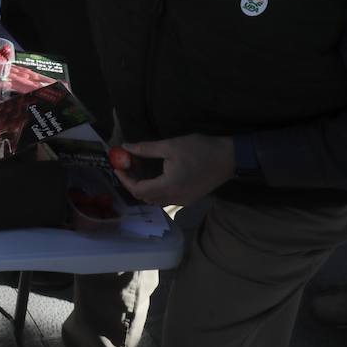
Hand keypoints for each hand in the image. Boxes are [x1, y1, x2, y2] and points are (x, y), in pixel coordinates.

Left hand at [113, 135, 234, 206]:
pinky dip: (155, 190)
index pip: (138, 190)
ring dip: (144, 187)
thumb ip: (146, 149)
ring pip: (155, 200)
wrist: (229, 158)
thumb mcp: (170, 146)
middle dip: (132, 183)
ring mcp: (182, 201)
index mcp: (168, 187)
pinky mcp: (189, 199)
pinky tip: (155, 175)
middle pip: (145, 197)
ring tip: (139, 169)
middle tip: (127, 166)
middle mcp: (174, 199)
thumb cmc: (199, 150)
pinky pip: (166, 199)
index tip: (118, 167)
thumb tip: (125, 147)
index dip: (125, 179)